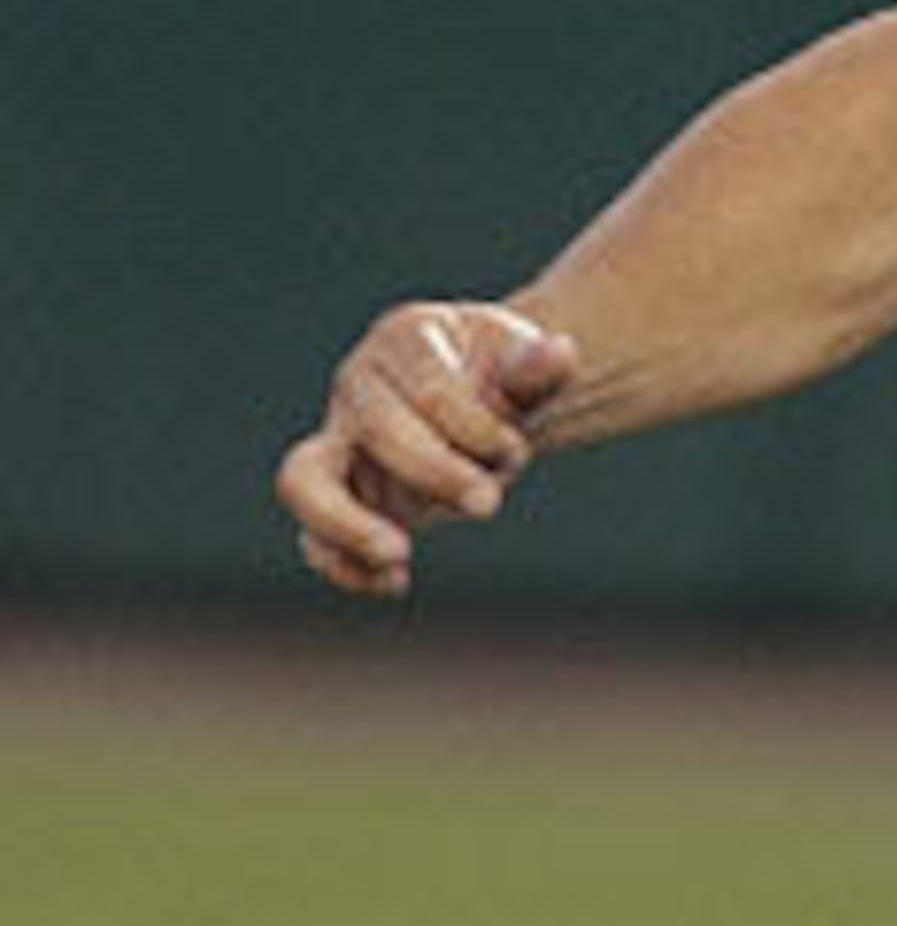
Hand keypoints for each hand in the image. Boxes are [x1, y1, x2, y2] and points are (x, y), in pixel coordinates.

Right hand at [274, 300, 579, 597]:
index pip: (429, 388)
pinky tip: (393, 584)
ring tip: (398, 556)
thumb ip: (537, 367)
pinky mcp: (342, 501)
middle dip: (434, 470)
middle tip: (489, 504)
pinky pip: (316, 538)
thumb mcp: (524, 362)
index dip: (474, 426)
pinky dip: (344, 566)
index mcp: (404, 341)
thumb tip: (563, 354)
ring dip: (348, 522)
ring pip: (304, 481)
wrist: (482, 395)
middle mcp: (359, 390)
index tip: (514, 447)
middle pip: (375, 429)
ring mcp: (341, 447)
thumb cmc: (500, 374)